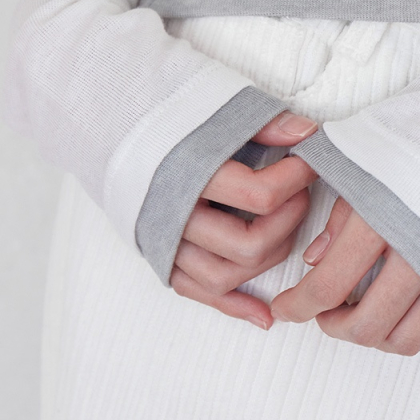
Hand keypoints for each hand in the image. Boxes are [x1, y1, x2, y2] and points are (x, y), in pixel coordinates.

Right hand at [169, 119, 313, 324]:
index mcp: (189, 171)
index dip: (295, 179)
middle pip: (247, 244)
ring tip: (286, 230)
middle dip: (287, 221)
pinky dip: (234, 306)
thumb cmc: (167, 111)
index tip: (308, 161)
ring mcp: (165, 241)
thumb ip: (263, 121)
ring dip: (266, 259)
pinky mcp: (160, 256)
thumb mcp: (215, 103)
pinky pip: (199, 293)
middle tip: (299, 193)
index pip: (259, 195)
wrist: (110, 117)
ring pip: (224, 276)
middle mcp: (175, 213)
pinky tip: (265, 315)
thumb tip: (308, 133)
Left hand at [270, 192, 419, 355]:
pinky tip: (402, 310)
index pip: (327, 287)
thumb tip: (316, 262)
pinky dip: (418, 330)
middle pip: (366, 326)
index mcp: (383, 218)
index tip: (284, 308)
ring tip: (360, 313)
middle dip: (334, 328)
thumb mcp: (369, 162)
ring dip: (374, 336)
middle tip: (322, 314)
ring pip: (405, 339)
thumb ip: (341, 216)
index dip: (297, 306)